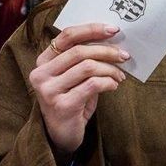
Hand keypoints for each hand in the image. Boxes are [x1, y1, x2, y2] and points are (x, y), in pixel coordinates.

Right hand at [29, 22, 127, 158]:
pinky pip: (92, 85)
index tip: (113, 30)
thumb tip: (112, 41)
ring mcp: (49, 90)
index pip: (67, 36)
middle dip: (107, 51)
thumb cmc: (71, 101)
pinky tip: (113, 86)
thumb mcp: (73, 77)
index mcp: (43, 61)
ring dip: (110, 69)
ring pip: (88, 67)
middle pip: (80, 51)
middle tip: (124, 56)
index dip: (91, 30)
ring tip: (119, 75)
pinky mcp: (62, 105)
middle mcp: (41, 74)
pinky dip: (108, 82)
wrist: (61, 135)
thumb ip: (83, 59)